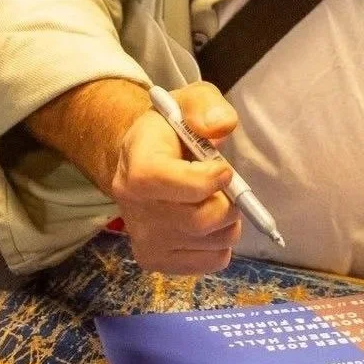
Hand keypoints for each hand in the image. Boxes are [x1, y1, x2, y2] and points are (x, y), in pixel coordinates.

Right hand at [109, 82, 243, 274]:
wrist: (143, 159)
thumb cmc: (173, 131)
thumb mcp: (191, 103)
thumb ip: (208, 107)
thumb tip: (221, 127)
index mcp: (136, 166)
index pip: (168, 182)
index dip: (206, 180)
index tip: (224, 170)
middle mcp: (133, 207)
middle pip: (200, 220)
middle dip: (229, 202)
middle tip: (227, 187)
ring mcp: (144, 239)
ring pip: (213, 242)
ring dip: (230, 222)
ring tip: (216, 201)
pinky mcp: (157, 261)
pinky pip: (212, 261)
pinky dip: (222, 244)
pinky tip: (209, 224)